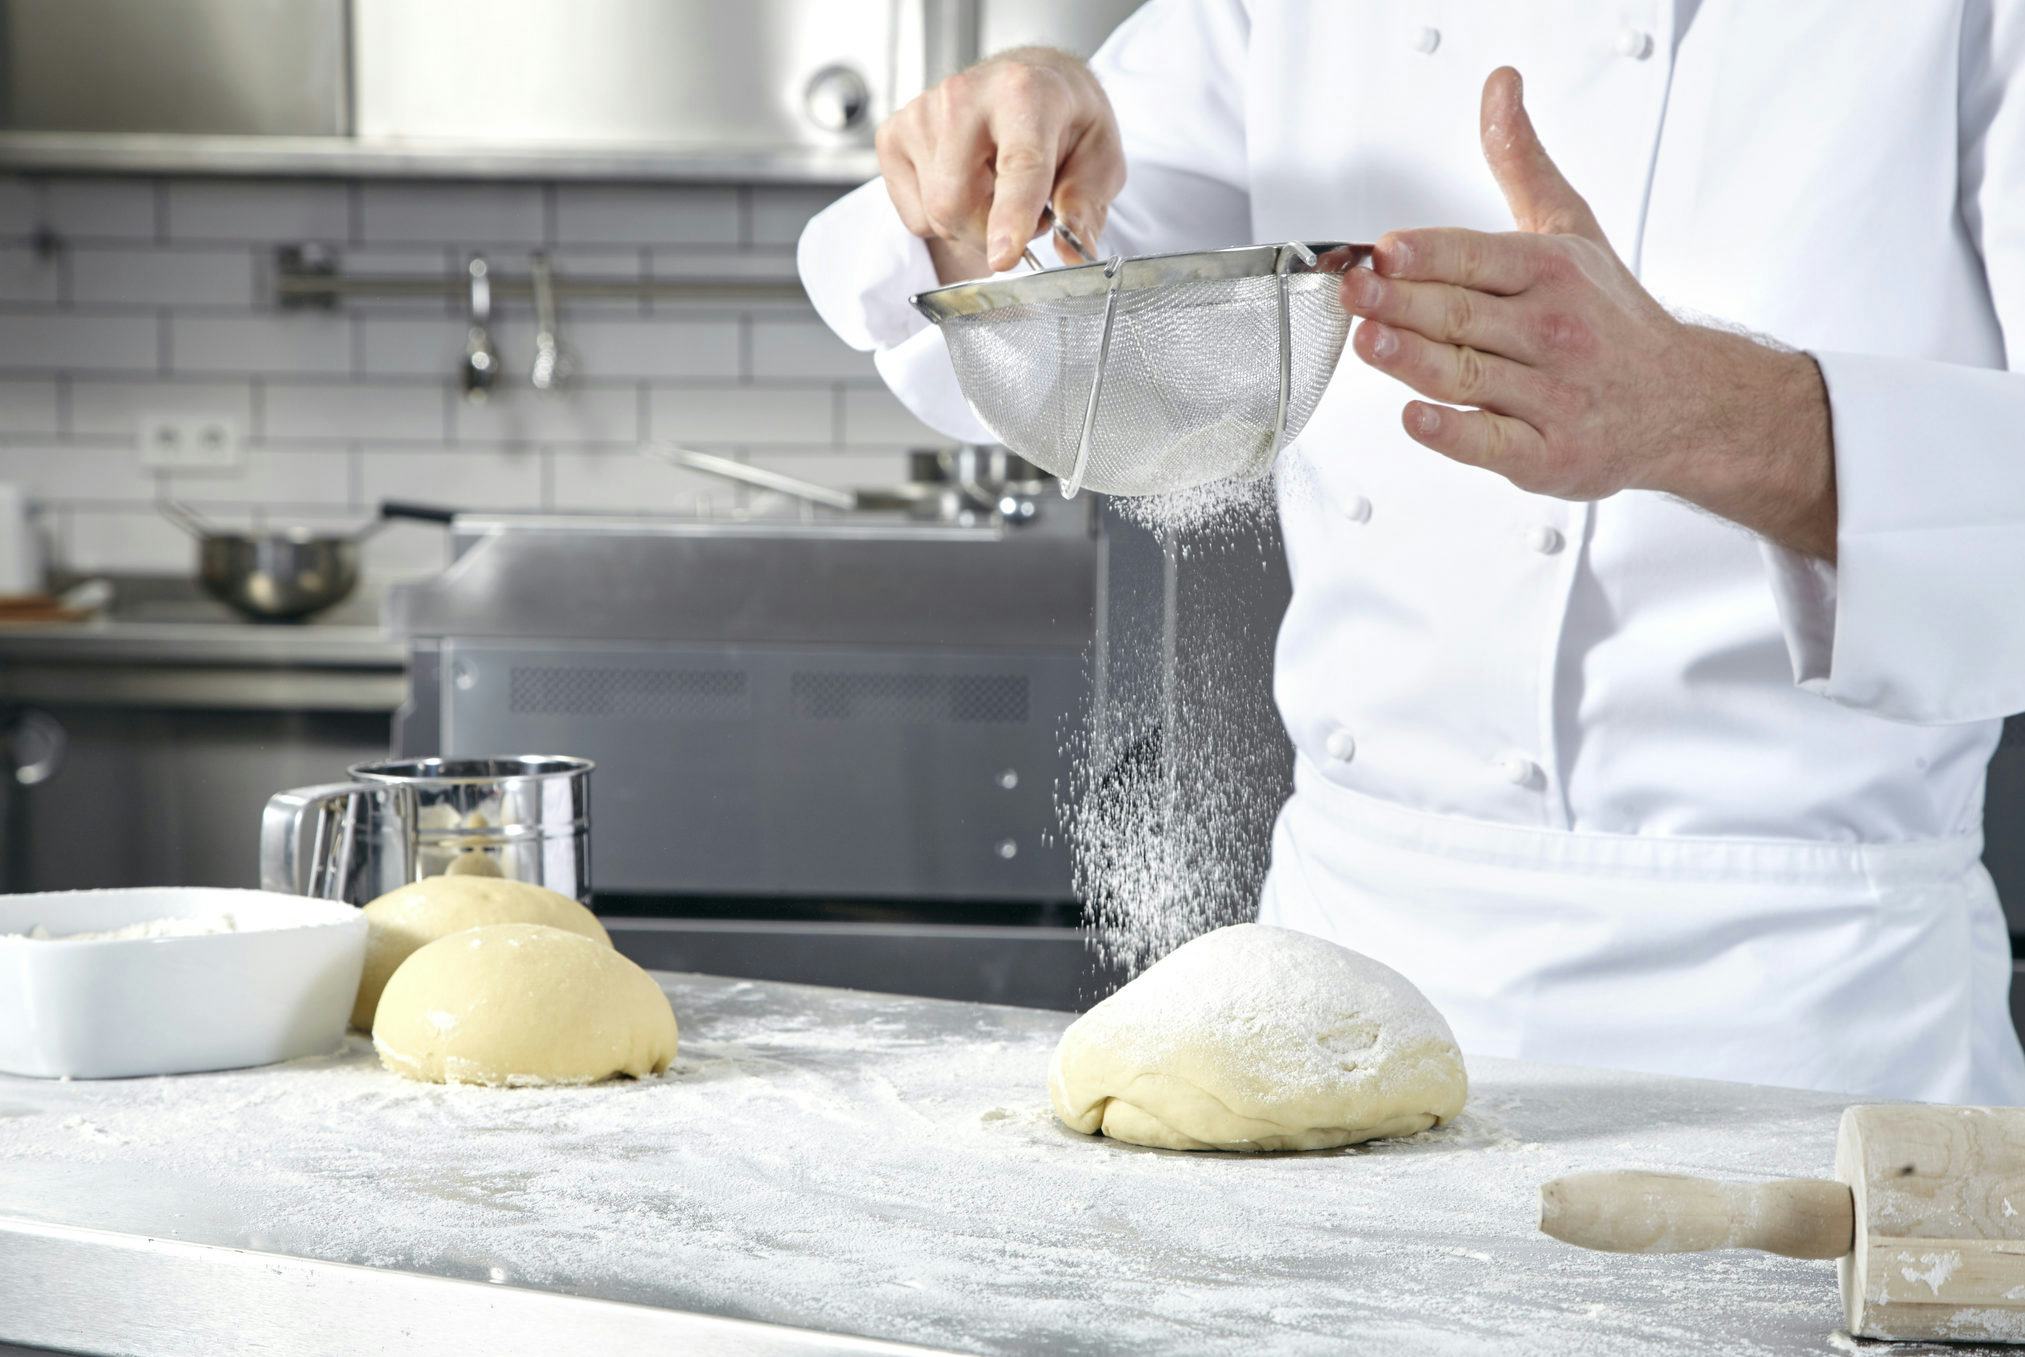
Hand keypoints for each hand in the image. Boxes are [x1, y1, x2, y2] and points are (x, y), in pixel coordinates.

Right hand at [875, 47, 1123, 279]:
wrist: (1028, 78)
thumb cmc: (1063, 119)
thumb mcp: (1099, 157)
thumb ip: (1085, 205)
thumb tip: (1072, 251)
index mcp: (1025, 93)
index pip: (1016, 164)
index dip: (1010, 217)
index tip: (1004, 257)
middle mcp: (963, 96)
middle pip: (955, 202)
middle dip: (990, 235)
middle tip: (1024, 222)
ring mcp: (920, 114)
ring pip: (935, 214)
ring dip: (972, 227)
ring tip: (997, 193)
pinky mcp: (893, 136)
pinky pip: (916, 216)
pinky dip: (943, 219)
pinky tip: (966, 185)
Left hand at [1343, 68, 1835, 559]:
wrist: (1683, 403)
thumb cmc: (1612, 317)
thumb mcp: (1571, 228)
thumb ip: (1521, 163)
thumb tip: (1500, 88)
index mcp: (1551, 271)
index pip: (1478, 257)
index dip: (1428, 254)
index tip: (1384, 249)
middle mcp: (1552, 331)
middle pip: (1463, 316)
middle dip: (1405, 302)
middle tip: (1357, 291)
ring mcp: (1550, 396)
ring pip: (1468, 375)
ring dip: (1414, 360)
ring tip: (1370, 340)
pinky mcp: (1547, 454)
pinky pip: (1492, 444)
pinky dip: (1453, 433)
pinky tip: (1416, 416)